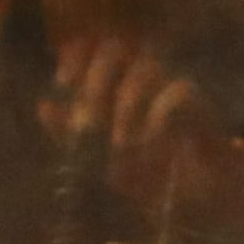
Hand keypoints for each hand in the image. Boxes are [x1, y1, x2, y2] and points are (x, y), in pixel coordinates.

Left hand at [48, 32, 209, 214]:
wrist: (197, 196)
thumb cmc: (146, 174)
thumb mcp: (100, 159)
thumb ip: (70, 134)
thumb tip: (42, 106)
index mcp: (117, 82)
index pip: (91, 47)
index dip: (75, 56)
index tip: (61, 83)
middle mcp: (143, 76)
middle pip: (114, 48)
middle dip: (96, 82)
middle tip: (89, 120)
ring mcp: (172, 87)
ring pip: (146, 67)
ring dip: (127, 102)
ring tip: (120, 143)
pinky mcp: (200, 104)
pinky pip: (178, 90)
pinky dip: (159, 114)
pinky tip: (150, 140)